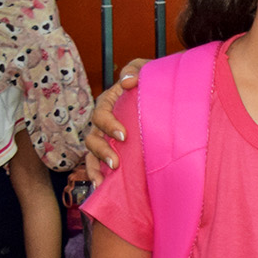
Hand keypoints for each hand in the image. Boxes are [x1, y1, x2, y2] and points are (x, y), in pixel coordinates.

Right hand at [82, 58, 147, 179]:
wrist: (165, 95)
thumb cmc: (153, 81)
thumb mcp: (145, 69)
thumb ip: (135, 69)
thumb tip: (128, 81)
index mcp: (109, 103)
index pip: (101, 114)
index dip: (108, 125)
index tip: (123, 135)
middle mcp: (104, 122)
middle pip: (93, 138)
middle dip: (102, 151)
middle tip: (116, 162)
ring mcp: (106, 138)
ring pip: (92, 154)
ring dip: (96, 167)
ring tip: (104, 179)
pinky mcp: (113, 150)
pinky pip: (97, 165)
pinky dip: (97, 175)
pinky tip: (101, 188)